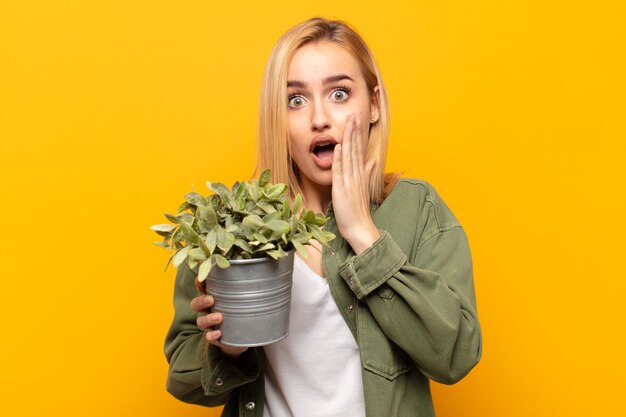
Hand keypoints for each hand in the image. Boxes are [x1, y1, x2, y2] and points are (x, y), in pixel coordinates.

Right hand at [191, 277, 247, 359]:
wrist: (244, 338)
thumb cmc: (245, 312)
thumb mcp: (247, 299)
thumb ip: (252, 287)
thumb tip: (270, 271)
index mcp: (215, 297)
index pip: (203, 288)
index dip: (200, 283)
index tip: (200, 279)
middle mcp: (209, 310)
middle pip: (196, 304)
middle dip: (201, 300)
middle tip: (211, 299)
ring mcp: (211, 325)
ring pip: (201, 321)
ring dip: (208, 318)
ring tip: (219, 317)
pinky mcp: (215, 338)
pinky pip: (209, 337)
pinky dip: (212, 336)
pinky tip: (218, 334)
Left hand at [331, 114, 379, 254]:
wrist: (360, 228)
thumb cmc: (359, 211)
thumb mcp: (363, 188)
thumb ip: (367, 173)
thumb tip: (371, 160)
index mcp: (360, 175)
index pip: (359, 150)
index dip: (357, 135)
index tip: (356, 120)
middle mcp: (356, 176)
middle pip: (355, 150)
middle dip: (354, 132)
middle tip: (354, 115)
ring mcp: (350, 182)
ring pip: (349, 157)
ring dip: (348, 140)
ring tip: (348, 124)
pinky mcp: (342, 190)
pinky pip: (340, 172)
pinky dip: (339, 159)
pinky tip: (338, 147)